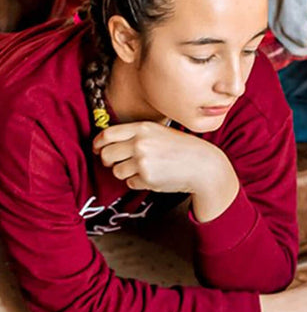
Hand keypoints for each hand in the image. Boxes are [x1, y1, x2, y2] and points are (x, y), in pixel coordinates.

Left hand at [94, 122, 237, 221]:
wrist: (203, 165)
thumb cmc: (182, 149)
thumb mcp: (159, 132)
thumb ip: (136, 135)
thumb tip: (108, 144)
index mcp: (142, 128)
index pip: (107, 135)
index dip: (98, 144)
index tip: (98, 149)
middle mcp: (139, 143)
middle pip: (107, 154)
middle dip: (108, 161)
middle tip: (115, 164)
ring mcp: (142, 161)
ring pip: (117, 171)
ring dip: (126, 173)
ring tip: (143, 170)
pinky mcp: (147, 178)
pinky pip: (131, 183)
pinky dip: (138, 182)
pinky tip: (153, 177)